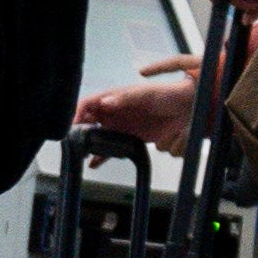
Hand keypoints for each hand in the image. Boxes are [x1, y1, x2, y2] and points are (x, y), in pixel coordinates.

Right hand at [70, 59, 195, 152]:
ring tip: (80, 155)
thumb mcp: (144, 94)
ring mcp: (118, 126)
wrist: (184, 108)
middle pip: (87, 121)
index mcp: (113, 97)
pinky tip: (93, 164)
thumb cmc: (163, 94)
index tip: (72, 126)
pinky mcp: (127, 138)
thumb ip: (124, 98)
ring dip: (88, 145)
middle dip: (78, 132)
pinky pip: (110, 148)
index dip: (77, 113)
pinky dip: (101, 156)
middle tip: (73, 144)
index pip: (87, 104)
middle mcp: (111, 112)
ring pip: (96, 136)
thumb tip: (105, 102)